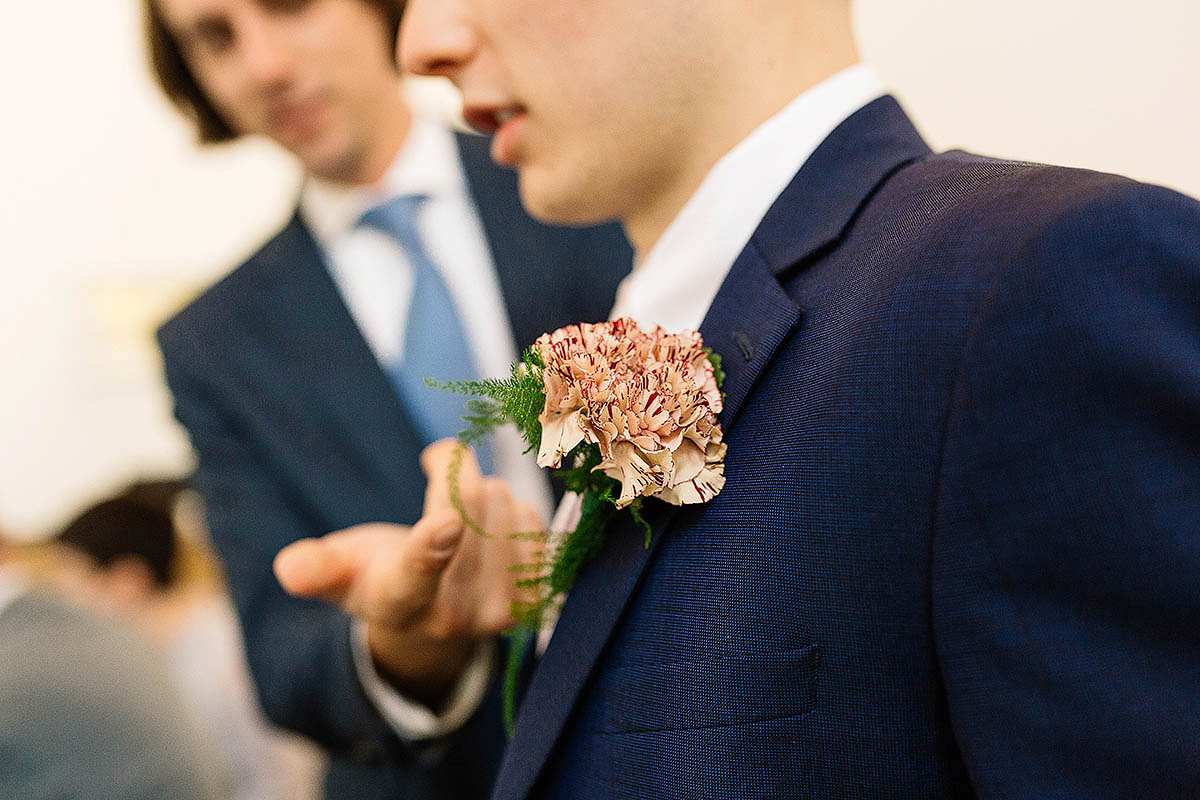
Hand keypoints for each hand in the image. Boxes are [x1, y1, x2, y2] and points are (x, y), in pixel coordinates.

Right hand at [274, 440, 542, 705]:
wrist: (434, 621)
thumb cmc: (377, 576)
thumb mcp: (338, 573)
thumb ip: (315, 568)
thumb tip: (291, 568)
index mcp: (399, 602)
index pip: (416, 573)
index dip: (432, 546)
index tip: (445, 523)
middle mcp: (453, 616)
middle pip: (466, 506)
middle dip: (451, 476)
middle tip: (437, 485)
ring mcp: (500, 610)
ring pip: (503, 501)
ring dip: (483, 494)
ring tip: (462, 520)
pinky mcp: (537, 597)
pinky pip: (533, 517)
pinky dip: (512, 510)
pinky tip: (493, 533)